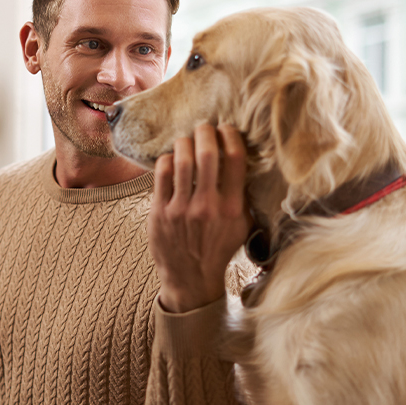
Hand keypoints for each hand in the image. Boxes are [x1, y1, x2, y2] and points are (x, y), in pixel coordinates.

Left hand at [149, 124, 251, 312]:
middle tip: (204, 127)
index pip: (235, 160)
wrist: (190, 278)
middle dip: (205, 132)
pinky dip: (167, 159)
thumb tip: (246, 161)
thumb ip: (244, 196)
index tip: (227, 129)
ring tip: (187, 139)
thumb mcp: (242, 225)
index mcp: (232, 208)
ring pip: (181, 160)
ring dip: (184, 141)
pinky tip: (171, 159)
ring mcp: (181, 209)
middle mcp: (207, 206)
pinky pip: (161, 173)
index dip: (231, 136)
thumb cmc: (218, 248)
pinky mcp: (159, 212)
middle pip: (207, 153)